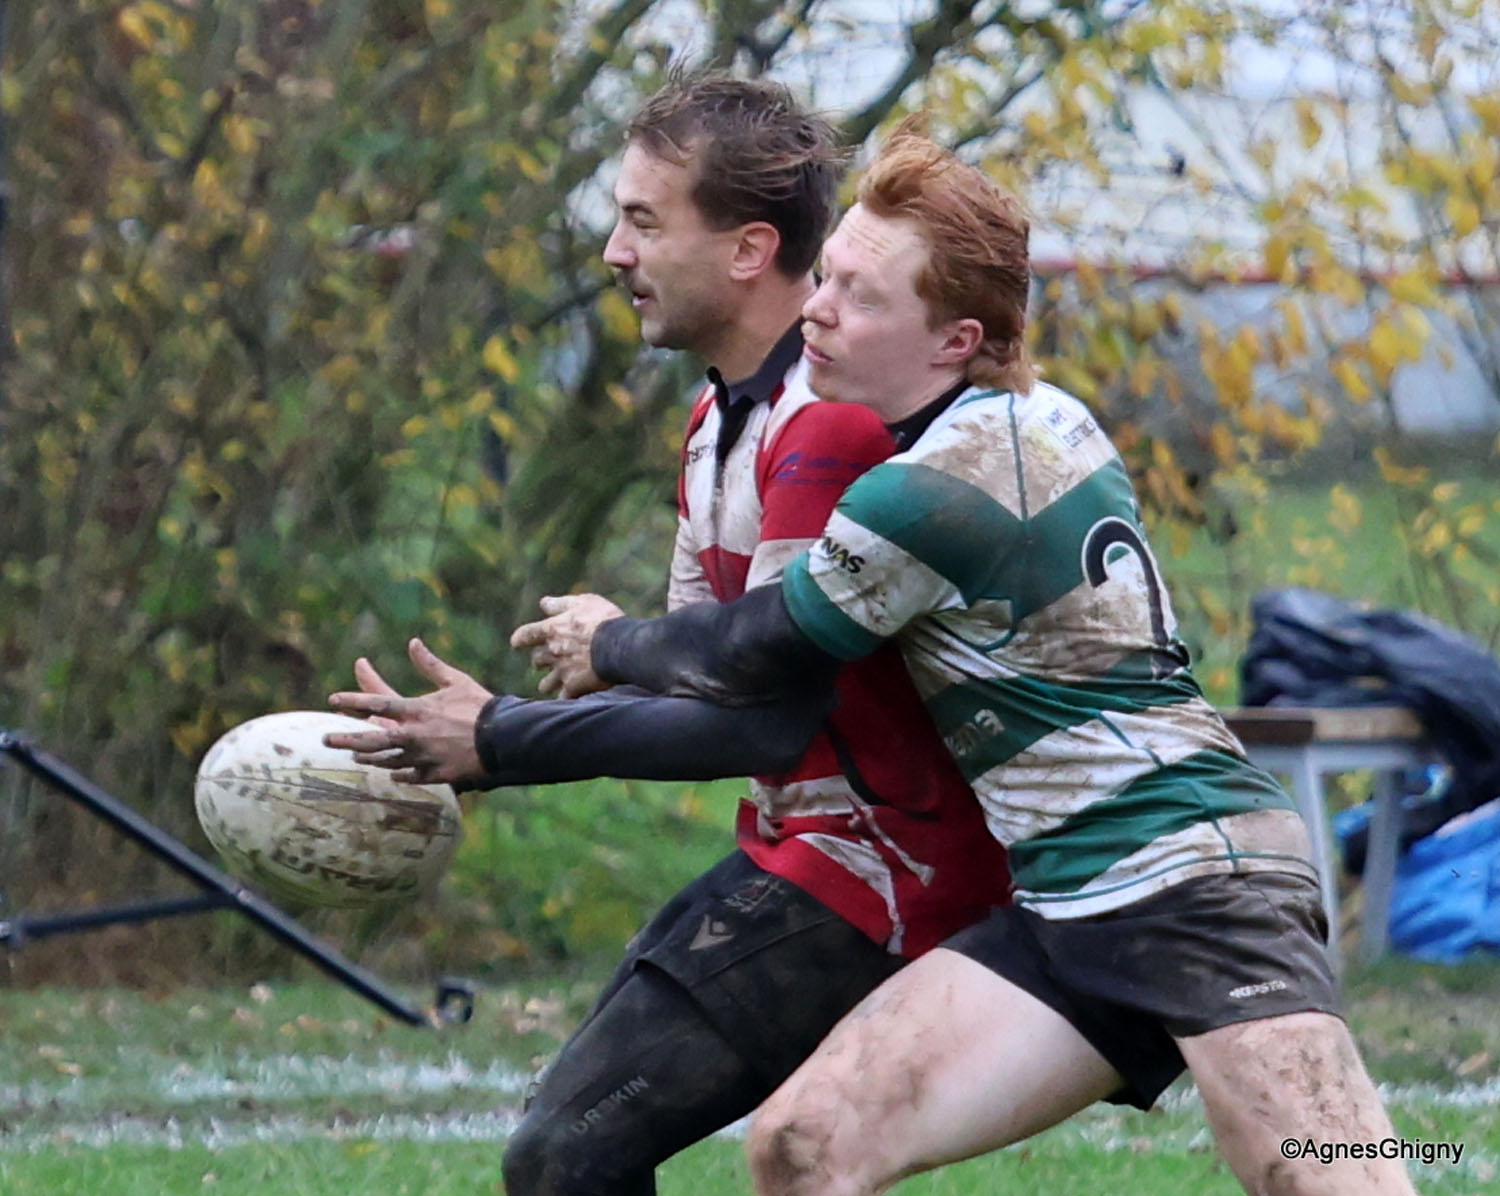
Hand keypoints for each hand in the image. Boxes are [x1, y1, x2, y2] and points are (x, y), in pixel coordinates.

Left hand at [324, 638, 492, 785]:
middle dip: (346, 738)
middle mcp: (414, 735)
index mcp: (417, 710)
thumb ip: (430, 664)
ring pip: (386, 760)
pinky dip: (398, 774)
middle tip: (326, 738)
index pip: (377, 703)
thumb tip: (413, 642)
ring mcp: (422, 757)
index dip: (353, 700)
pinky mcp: (435, 774)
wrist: (503, 738)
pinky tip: (392, 774)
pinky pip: (409, 776)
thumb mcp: (455, 680)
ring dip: (369, 757)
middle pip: (372, 738)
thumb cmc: (480, 706)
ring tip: (355, 755)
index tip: (333, 699)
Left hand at [509, 593, 623, 697]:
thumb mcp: (583, 602)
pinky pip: (564, 698)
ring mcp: (562, 671)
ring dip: (548, 684)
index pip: (526, 635)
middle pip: (537, 661)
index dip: (520, 639)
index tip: (516, 643)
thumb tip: (543, 603)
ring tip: (551, 686)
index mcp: (552, 630)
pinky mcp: (574, 687)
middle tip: (543, 662)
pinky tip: (569, 699)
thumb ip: (561, 604)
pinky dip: (565, 698)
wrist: (619, 645)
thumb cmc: (603, 620)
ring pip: (546, 684)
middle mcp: (553, 652)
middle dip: (539, 662)